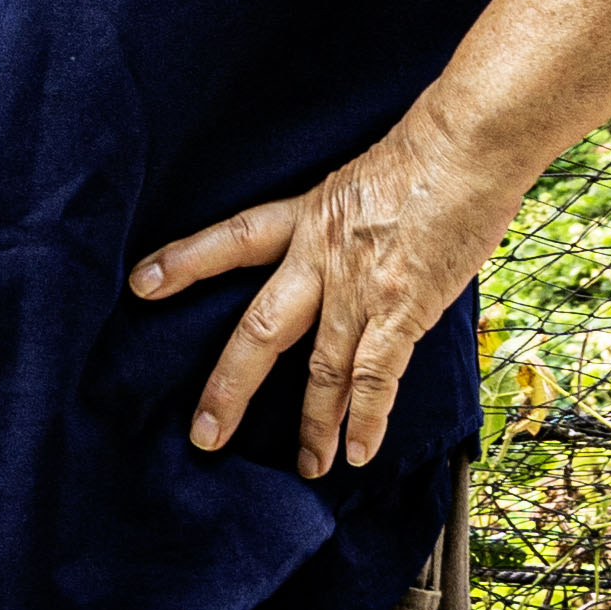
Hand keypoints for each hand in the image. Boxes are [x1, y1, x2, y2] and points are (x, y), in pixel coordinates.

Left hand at [133, 103, 531, 480]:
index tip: (141, 285)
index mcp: (308, 216)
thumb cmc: (430, 151)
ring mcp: (360, 287)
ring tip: (307, 467)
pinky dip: (367, 419)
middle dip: (231, 387)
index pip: (233, 239)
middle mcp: (321, 256)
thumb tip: (351, 250)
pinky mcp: (403, 307)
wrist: (469, 142)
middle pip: (260, 330)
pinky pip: (376, 376)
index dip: (186, 262)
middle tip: (204, 434)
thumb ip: (347, 224)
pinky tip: (360, 453)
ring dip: (313, 425)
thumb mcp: (363, 178)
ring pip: (321, 370)